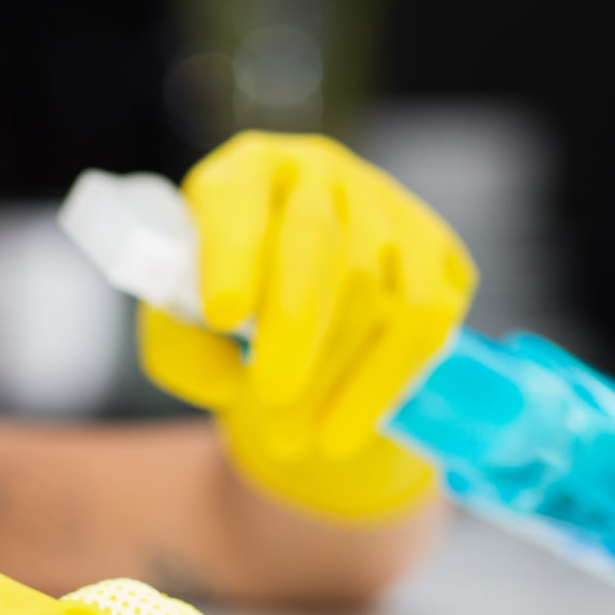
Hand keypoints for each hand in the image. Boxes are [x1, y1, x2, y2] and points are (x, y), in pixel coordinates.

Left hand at [139, 131, 476, 521]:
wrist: (302, 306)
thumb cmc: (228, 307)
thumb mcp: (181, 321)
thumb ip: (180, 344)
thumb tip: (226, 375)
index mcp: (245, 173)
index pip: (238, 198)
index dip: (233, 251)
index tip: (222, 312)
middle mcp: (318, 174)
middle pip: (314, 238)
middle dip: (294, 322)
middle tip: (271, 395)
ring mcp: (385, 206)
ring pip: (373, 286)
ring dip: (333, 373)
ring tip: (290, 441)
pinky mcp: (434, 250)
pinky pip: (423, 317)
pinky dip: (381, 383)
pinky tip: (342, 431)